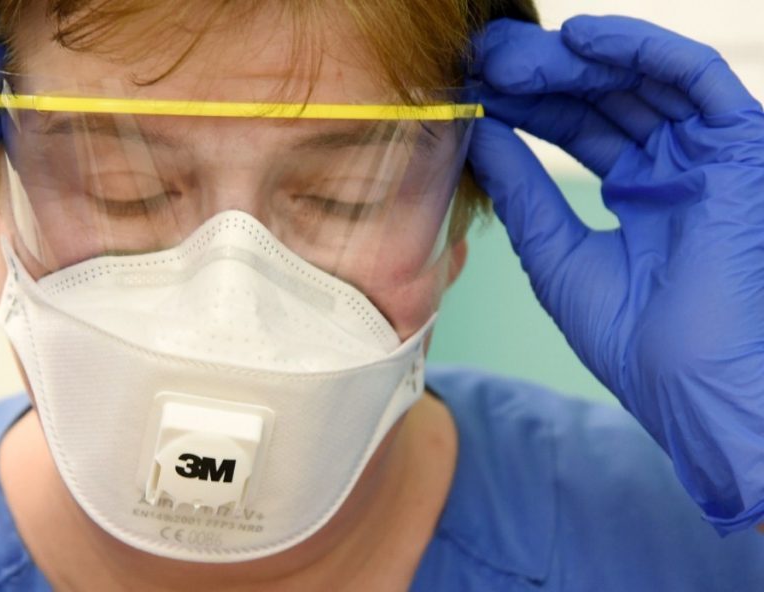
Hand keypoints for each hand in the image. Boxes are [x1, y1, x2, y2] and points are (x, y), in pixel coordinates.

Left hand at [468, 16, 763, 532]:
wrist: (691, 386)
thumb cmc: (633, 341)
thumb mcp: (557, 254)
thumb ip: (523, 192)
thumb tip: (479, 135)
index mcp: (636, 194)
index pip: (576, 127)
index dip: (525, 102)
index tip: (472, 86)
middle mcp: (673, 167)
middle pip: (602, 98)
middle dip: (541, 74)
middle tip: (482, 57)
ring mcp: (706, 156)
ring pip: (640, 81)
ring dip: (575, 59)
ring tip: (511, 54)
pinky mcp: (740, 150)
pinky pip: (695, 79)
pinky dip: (641, 49)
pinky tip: (581, 38)